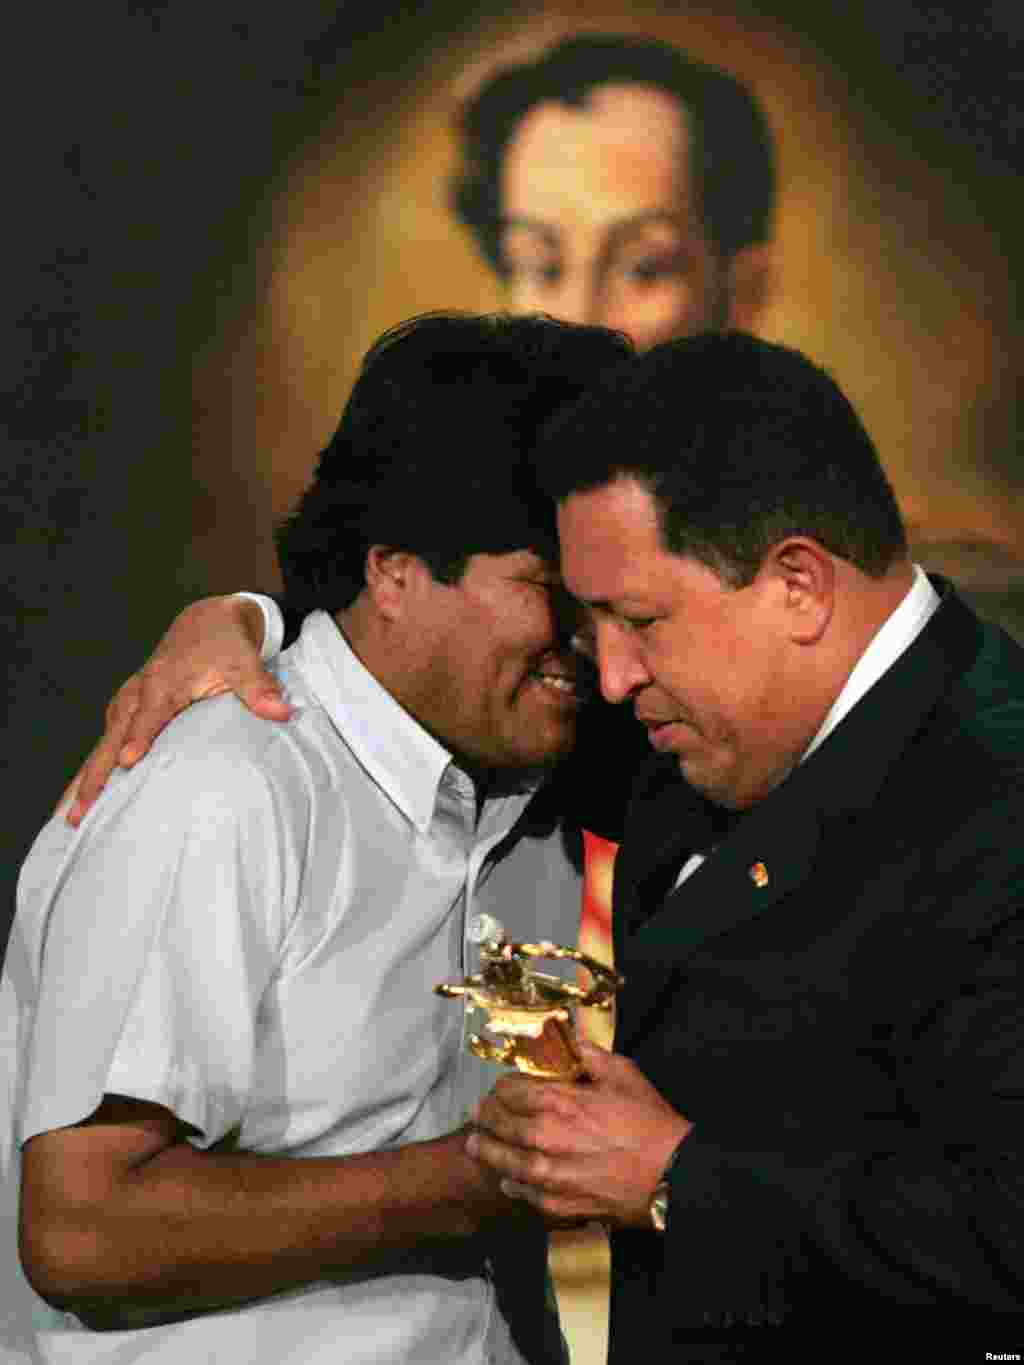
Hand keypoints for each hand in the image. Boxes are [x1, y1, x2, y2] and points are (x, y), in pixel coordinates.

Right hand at [64, 596, 290, 824]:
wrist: (206, 621)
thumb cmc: (226, 644)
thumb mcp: (246, 661)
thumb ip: (260, 689)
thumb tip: (281, 712)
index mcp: (166, 679)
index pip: (151, 712)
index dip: (139, 736)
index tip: (129, 761)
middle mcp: (140, 691)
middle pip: (114, 735)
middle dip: (98, 773)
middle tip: (82, 809)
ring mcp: (129, 700)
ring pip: (102, 742)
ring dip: (86, 777)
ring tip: (72, 815)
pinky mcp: (126, 709)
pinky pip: (104, 742)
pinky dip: (91, 768)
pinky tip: (81, 798)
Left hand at [466, 1042, 691, 1228]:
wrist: (672, 1173)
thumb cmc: (649, 1121)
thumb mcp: (622, 1073)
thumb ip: (589, 1055)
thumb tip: (570, 1038)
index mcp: (560, 1101)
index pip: (512, 1090)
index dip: (503, 1087)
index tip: (501, 1088)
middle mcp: (547, 1137)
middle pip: (502, 1125)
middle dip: (486, 1116)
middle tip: (478, 1114)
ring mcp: (551, 1174)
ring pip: (506, 1162)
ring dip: (488, 1152)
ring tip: (476, 1145)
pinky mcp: (562, 1204)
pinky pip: (526, 1194)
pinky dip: (513, 1186)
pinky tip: (507, 1180)